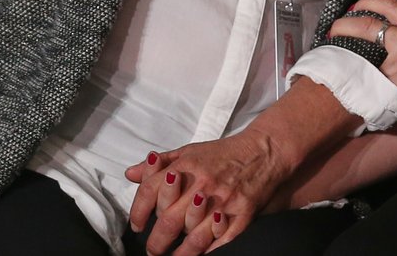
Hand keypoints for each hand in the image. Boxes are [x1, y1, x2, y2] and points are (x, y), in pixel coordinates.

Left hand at [124, 129, 291, 254]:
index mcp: (186, 167)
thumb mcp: (190, 151)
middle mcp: (202, 185)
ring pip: (193, 238)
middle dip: (156, 242)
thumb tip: (131, 173)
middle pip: (168, 221)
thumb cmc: (225, 154)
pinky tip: (200, 253)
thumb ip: (159, 165)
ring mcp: (223, 201)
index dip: (138, 213)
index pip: (150, 192)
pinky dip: (208, 251)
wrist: (265, 151)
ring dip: (180, 254)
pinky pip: (221, 241)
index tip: (138, 226)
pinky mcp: (242, 214)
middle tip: (154, 249)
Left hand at [329, 0, 396, 125]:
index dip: (368, 3)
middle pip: (370, 25)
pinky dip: (370, 81)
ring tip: (339, 59)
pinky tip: (359, 85)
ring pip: (370, 53)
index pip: (391, 6)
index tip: (355, 7)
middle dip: (347, 23)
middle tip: (334, 28)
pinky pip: (380, 78)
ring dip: (353, 57)